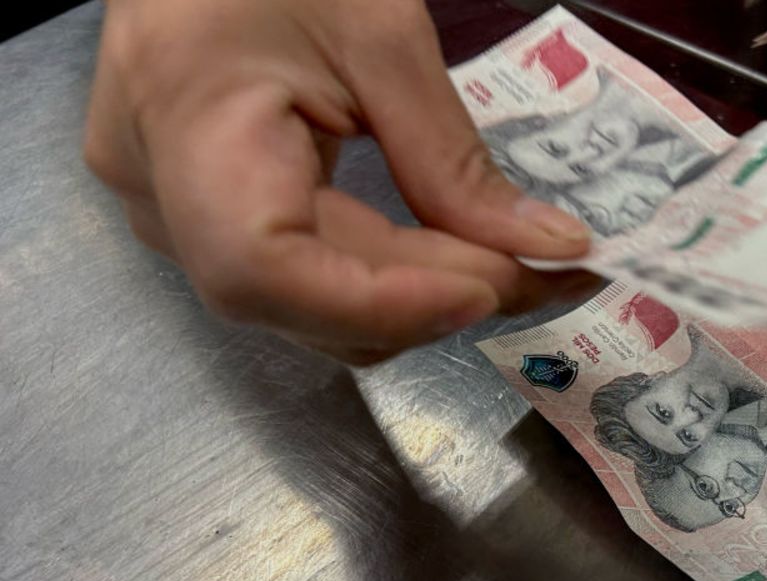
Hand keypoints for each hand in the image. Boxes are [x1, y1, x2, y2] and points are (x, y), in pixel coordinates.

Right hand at [84, 0, 596, 364]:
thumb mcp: (380, 36)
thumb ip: (454, 159)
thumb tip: (554, 250)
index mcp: (187, 127)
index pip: (262, 271)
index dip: (381, 304)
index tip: (492, 288)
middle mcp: (160, 199)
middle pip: (301, 299)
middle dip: (435, 300)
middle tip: (549, 278)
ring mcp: (177, 216)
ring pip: (308, 306)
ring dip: (422, 299)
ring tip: (518, 267)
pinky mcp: (208, 218)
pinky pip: (306, 274)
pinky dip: (392, 277)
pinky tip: (463, 258)